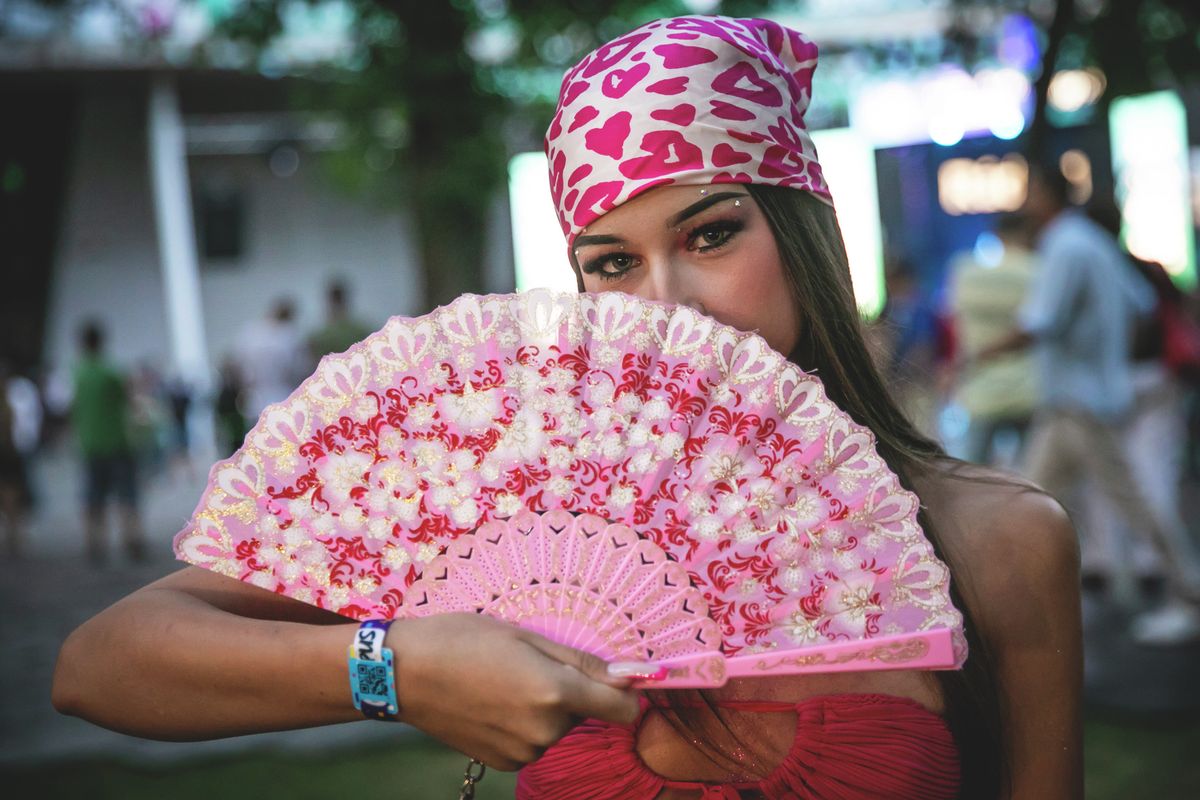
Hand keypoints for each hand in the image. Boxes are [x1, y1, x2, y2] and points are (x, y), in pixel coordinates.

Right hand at [390, 613, 643, 770]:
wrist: (404, 674)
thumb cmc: (463, 640)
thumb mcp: (526, 636)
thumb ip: (582, 660)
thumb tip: (631, 676)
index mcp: (555, 693)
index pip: (623, 709)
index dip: (623, 692)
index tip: (610, 676)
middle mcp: (545, 730)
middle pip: (584, 713)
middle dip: (569, 691)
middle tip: (528, 664)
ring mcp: (523, 751)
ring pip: (556, 727)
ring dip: (544, 709)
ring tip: (503, 682)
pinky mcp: (504, 763)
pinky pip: (533, 742)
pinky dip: (522, 725)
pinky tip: (492, 703)